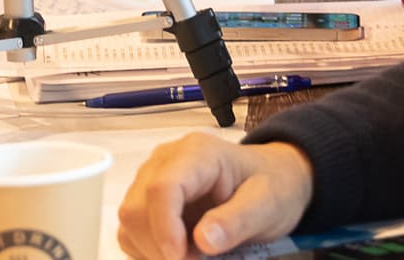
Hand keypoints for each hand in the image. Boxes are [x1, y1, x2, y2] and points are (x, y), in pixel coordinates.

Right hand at [118, 135, 312, 259]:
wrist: (273, 180)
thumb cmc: (272, 185)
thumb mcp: (268, 204)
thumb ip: (238, 220)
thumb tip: (203, 240)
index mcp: (197, 153)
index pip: (162, 187)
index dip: (164, 228)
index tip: (180, 258)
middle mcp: (167, 161)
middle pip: (138, 208)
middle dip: (160, 246)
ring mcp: (153, 179)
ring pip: (129, 222)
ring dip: (153, 251)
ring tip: (192, 257)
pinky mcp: (149, 201)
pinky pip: (132, 231)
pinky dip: (150, 251)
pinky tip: (180, 253)